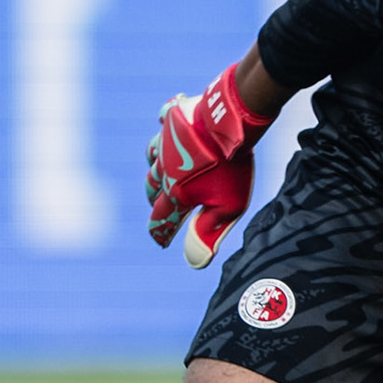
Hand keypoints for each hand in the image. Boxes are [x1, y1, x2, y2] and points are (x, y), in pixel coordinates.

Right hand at [146, 63, 273, 267]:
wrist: (228, 124)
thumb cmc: (230, 170)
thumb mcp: (228, 208)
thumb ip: (208, 234)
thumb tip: (195, 263)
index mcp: (175, 194)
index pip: (162, 220)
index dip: (161, 233)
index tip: (160, 241)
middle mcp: (164, 169)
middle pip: (152, 188)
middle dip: (153, 200)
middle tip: (158, 206)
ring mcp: (166, 143)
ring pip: (153, 157)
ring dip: (154, 167)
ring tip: (160, 171)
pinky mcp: (174, 119)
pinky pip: (162, 122)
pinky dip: (164, 127)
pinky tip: (165, 123)